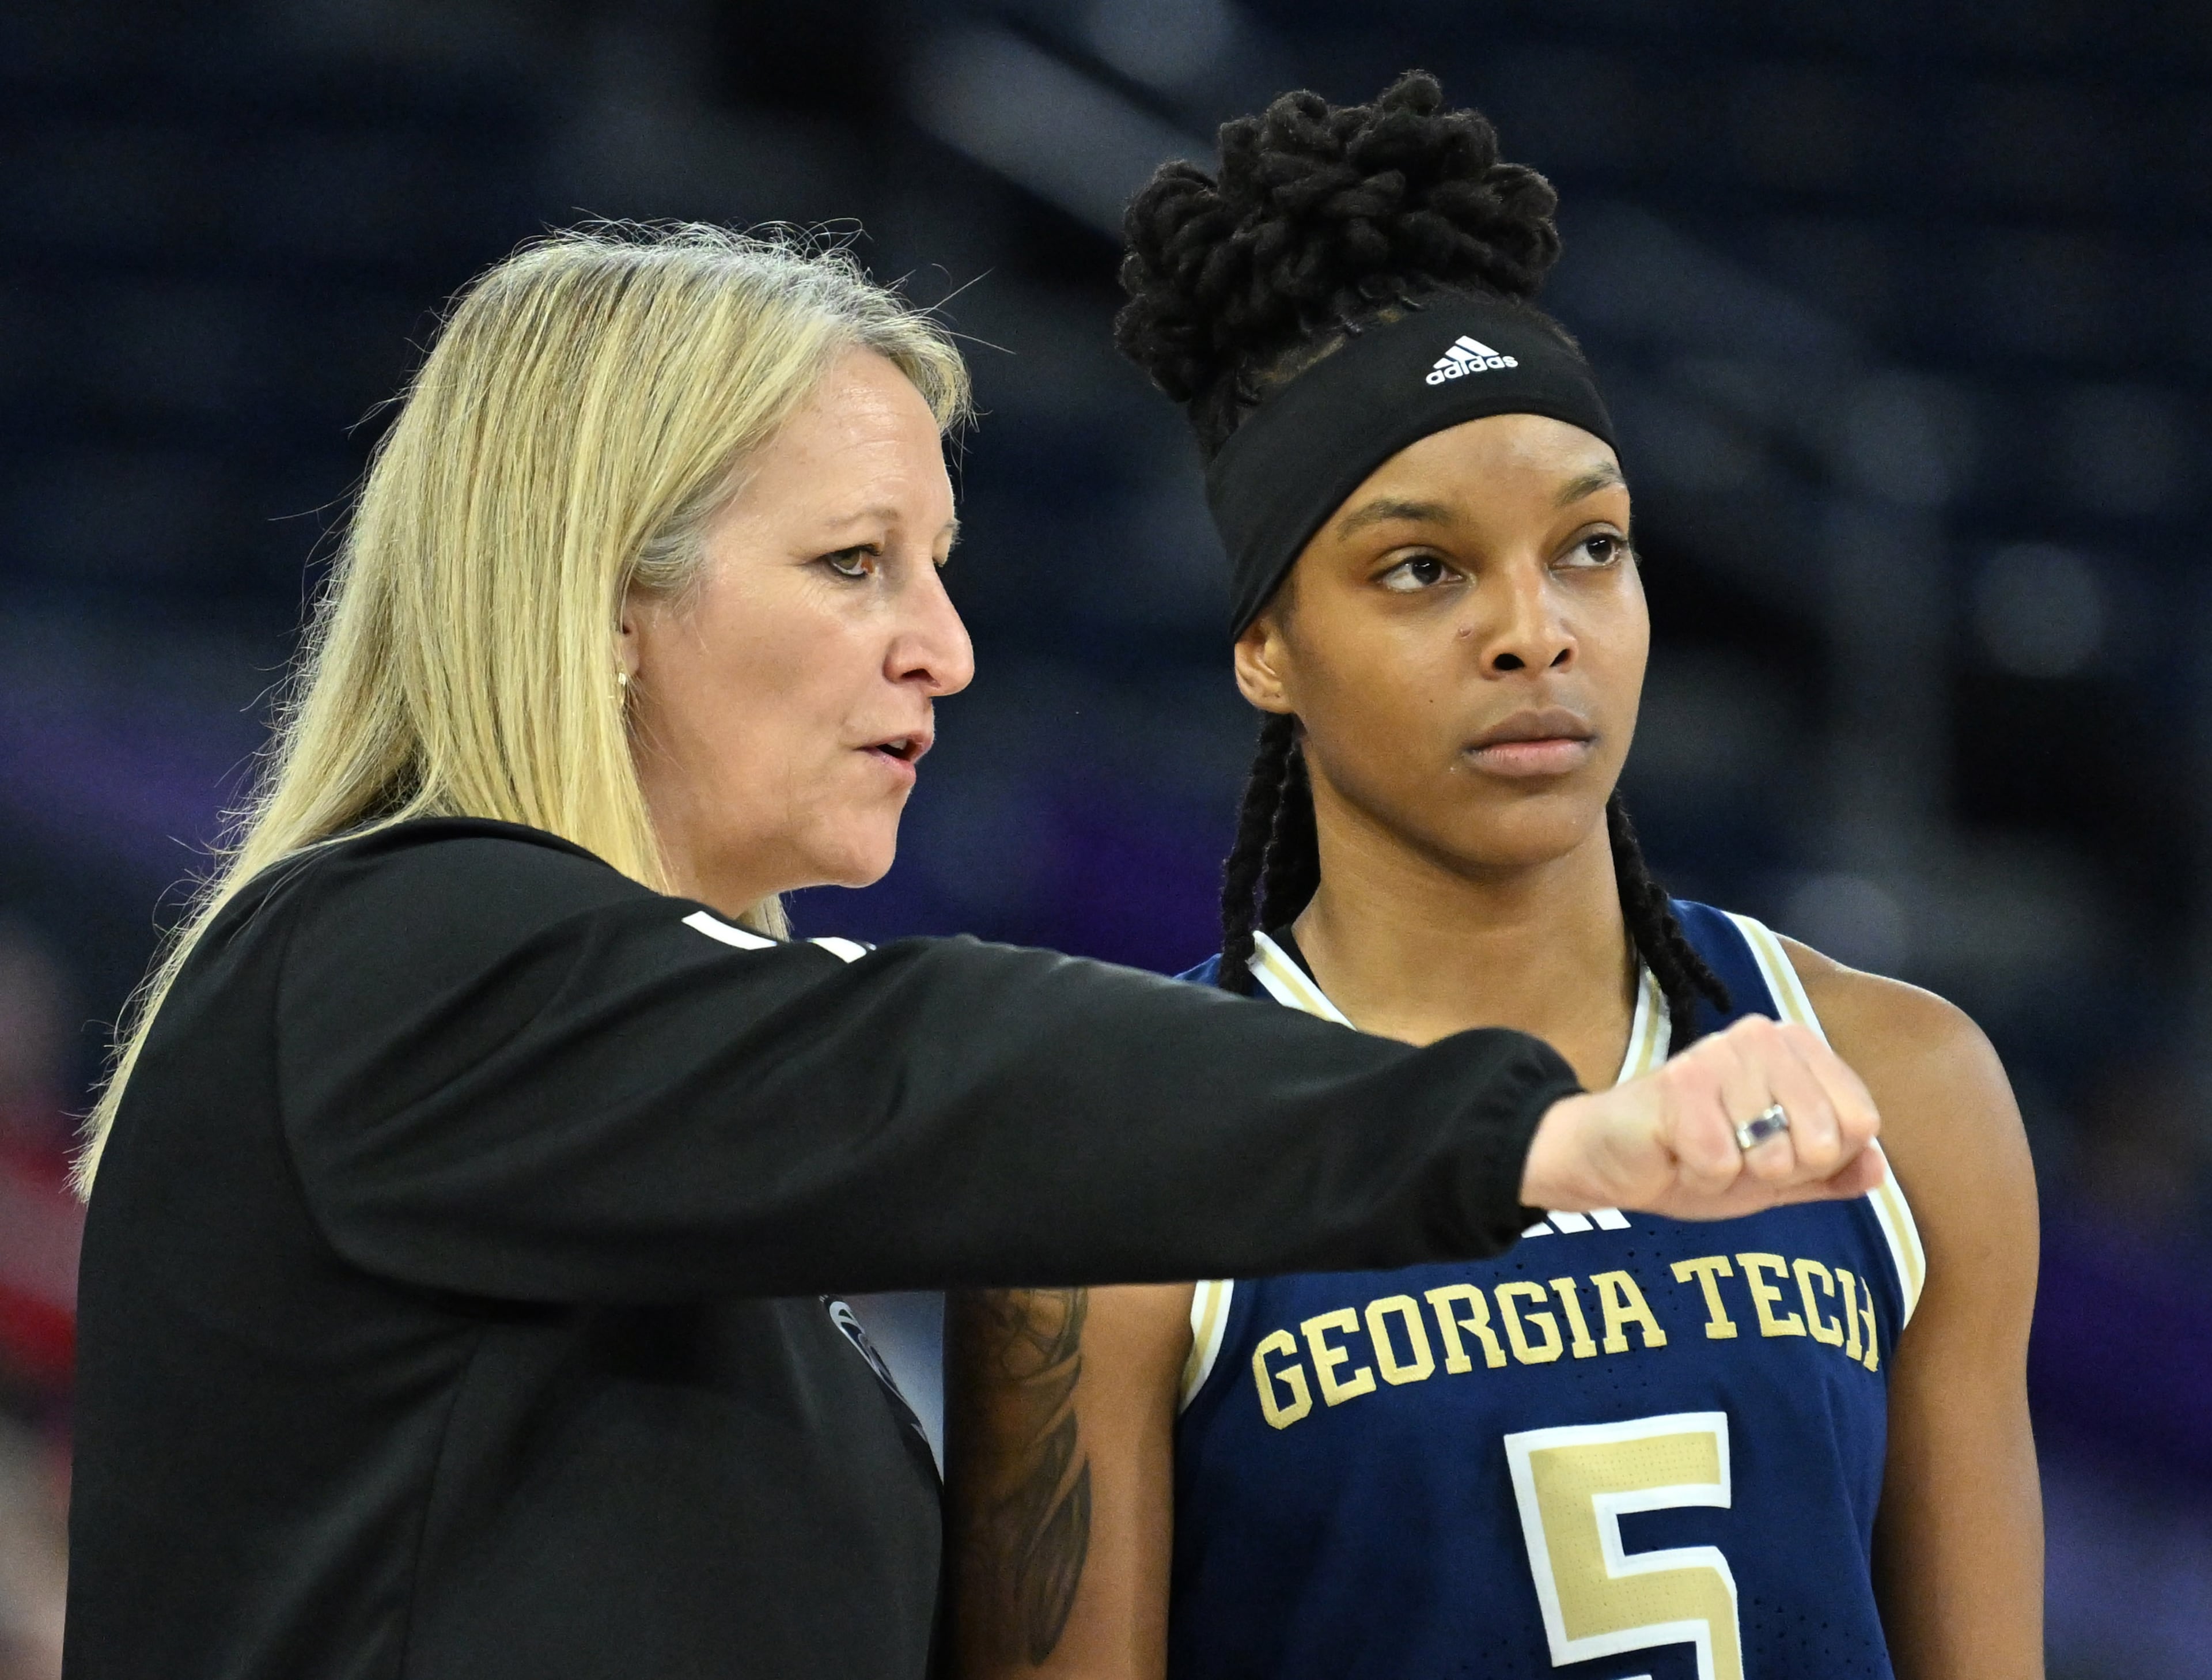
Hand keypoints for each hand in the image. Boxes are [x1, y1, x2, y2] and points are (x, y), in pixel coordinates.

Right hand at [1519, 1015, 1883, 1220]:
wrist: (1608, 1162)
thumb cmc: (1693, 1158)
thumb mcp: (1775, 1175)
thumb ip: (1831, 1173)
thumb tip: (1879, 1168)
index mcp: (1796, 1047)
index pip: (1861, 1120)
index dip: (1820, 1159)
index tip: (1772, 1150)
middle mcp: (1762, 1036)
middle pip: (1825, 1139)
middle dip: (1779, 1170)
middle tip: (1734, 1156)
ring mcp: (1720, 1055)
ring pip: (1774, 1154)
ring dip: (1735, 1175)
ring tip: (1701, 1153)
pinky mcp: (1680, 1085)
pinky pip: (1723, 1163)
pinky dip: (1699, 1177)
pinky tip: (1675, 1156)